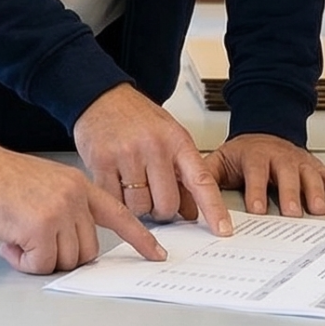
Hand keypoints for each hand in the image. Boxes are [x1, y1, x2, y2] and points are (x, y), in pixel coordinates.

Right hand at [0, 144, 165, 273]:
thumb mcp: (43, 185)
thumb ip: (65, 209)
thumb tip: (70, 244)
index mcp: (78, 185)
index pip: (119, 214)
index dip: (139, 238)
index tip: (156, 254)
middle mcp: (75, 197)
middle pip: (88, 251)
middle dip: (61, 256)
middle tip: (31, 243)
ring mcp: (60, 211)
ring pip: (67, 261)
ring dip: (39, 260)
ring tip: (16, 237)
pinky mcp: (41, 227)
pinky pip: (41, 265)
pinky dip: (23, 262)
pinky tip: (8, 241)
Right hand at [74, 85, 231, 234]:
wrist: (102, 96)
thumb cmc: (138, 118)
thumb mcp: (169, 138)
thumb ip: (183, 173)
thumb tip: (191, 212)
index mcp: (177, 140)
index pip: (201, 181)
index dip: (213, 208)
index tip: (223, 229)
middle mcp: (154, 146)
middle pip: (167, 204)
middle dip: (161, 210)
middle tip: (154, 195)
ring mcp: (127, 154)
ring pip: (140, 208)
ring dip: (137, 206)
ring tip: (132, 183)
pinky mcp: (101, 162)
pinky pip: (115, 201)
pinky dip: (117, 200)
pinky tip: (116, 183)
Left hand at [210, 135, 324, 216]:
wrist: (265, 131)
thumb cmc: (243, 153)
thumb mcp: (222, 158)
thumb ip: (207, 174)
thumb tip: (191, 192)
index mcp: (255, 155)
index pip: (256, 172)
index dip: (257, 190)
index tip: (257, 209)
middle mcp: (280, 157)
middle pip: (287, 175)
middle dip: (289, 194)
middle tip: (292, 213)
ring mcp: (299, 161)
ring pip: (309, 175)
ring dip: (315, 192)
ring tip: (318, 211)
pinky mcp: (314, 166)